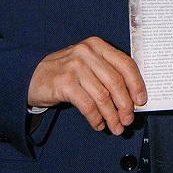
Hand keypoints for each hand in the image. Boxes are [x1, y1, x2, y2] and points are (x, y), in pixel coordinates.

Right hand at [27, 36, 146, 134]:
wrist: (30, 75)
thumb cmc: (65, 72)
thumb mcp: (87, 64)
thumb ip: (107, 73)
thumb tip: (131, 98)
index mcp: (98, 46)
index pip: (125, 64)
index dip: (137, 84)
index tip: (141, 101)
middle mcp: (87, 53)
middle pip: (116, 82)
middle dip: (125, 105)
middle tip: (128, 120)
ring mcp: (75, 67)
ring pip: (103, 96)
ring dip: (112, 116)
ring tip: (115, 127)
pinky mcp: (64, 83)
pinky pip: (88, 105)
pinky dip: (96, 118)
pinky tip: (98, 124)